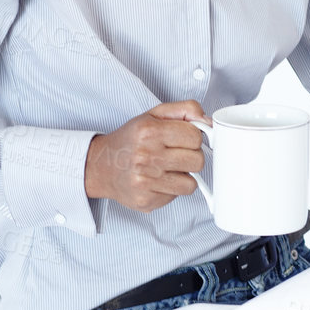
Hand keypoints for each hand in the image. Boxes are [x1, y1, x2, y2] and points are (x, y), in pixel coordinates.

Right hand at [84, 100, 211, 210]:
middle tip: (176, 154)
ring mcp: (145, 181)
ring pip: (191, 183)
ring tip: (167, 168)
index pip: (195, 136)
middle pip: (197, 161)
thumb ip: (184, 110)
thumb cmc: (130, 140)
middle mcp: (146, 156)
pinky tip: (158, 180)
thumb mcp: (153, 115)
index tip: (184, 139)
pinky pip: (177, 196)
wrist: (101, 166)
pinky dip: (172, 188)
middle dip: (191, 157)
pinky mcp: (146, 199)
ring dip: (183, 175)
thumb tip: (208, 121)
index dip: (193, 137)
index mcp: (149, 131)